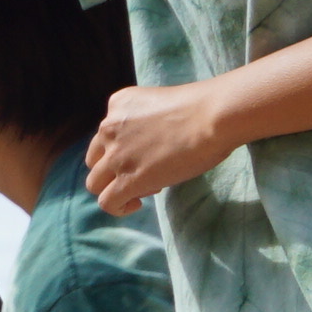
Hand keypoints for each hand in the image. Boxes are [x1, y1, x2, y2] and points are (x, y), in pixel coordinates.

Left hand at [83, 78, 237, 214]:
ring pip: (95, 183)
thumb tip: (149, 148)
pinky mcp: (127, 180)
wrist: (216, 116)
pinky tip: (135, 203)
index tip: (149, 151)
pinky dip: (118, 207)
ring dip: (116, 188)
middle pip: (95, 160)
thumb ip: (145, 122)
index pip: (106, 135)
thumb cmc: (205, 108)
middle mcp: (109, 128)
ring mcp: (116, 156)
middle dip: (115, 169)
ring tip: (145, 186)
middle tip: (147, 170)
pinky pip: (107, 202)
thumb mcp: (162, 104)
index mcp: (118, 104)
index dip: (124, 148)